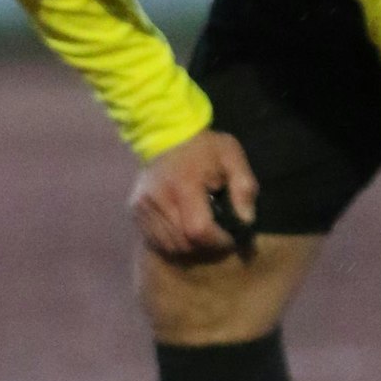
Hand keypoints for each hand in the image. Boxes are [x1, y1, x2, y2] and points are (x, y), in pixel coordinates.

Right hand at [130, 130, 258, 259]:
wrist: (164, 133)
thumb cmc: (204, 147)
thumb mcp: (232, 157)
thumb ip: (244, 188)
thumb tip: (245, 222)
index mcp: (184, 184)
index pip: (198, 230)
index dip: (218, 240)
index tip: (230, 236)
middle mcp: (158, 198)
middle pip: (184, 243)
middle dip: (206, 246)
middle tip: (218, 236)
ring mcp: (143, 206)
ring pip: (169, 246)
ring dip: (189, 246)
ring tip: (201, 233)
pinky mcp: (136, 211)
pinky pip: (156, 241)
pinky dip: (173, 242)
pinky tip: (183, 230)